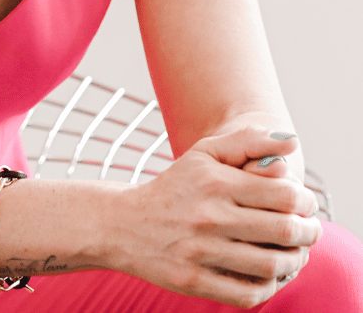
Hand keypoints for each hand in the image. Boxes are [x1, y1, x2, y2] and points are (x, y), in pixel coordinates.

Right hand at [109, 126, 320, 308]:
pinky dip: (269, 288)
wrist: (125, 222)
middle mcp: (207, 216)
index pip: (282, 194)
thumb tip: (292, 142)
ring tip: (296, 254)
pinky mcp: (193, 281)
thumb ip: (248, 142)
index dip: (306, 201)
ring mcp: (199, 251)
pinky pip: (248, 294)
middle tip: (310, 231)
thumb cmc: (175, 185)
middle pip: (282, 231)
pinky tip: (271, 275)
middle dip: (308, 233)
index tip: (307, 205)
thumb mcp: (205, 153)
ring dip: (295, 262)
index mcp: (214, 181)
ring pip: (270, 265)